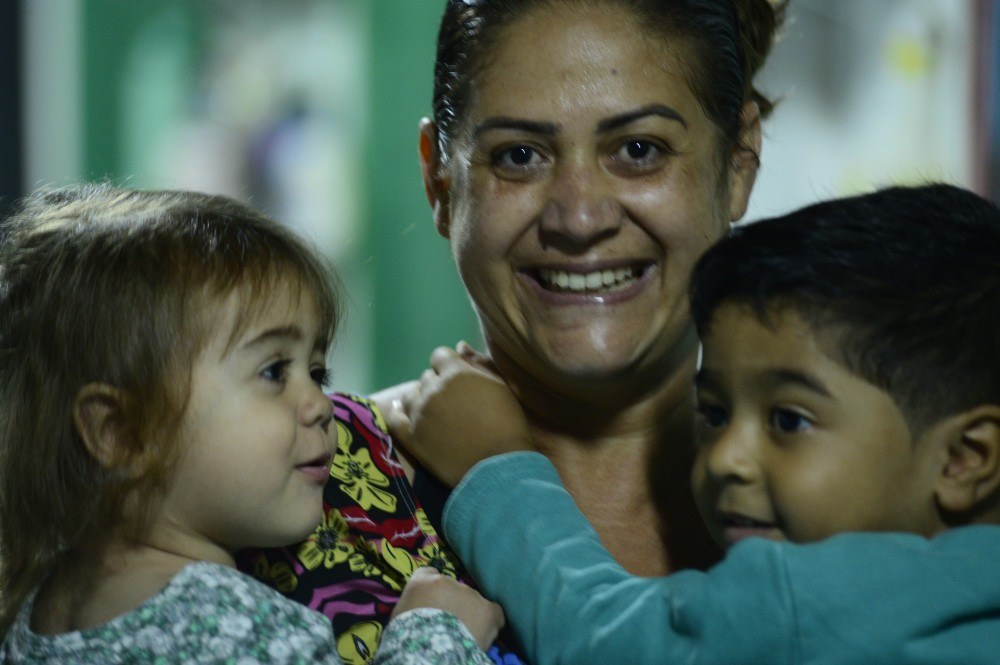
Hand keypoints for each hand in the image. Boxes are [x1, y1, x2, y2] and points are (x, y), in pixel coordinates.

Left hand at [386, 344, 534, 486]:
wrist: (500, 464)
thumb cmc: (507, 423)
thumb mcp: (500, 387)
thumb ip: (479, 363)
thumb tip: (459, 346)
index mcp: (455, 373)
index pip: (440, 355)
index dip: (449, 366)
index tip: (458, 381)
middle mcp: (433, 389)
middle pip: (426, 377)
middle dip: (437, 386)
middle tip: (453, 404)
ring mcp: (420, 414)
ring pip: (411, 396)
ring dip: (421, 400)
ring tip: (435, 414)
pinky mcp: (412, 437)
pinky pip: (395, 419)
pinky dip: (398, 414)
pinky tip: (404, 414)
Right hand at [392, 567, 504, 650]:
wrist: (427, 646)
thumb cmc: (407, 632)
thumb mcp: (401, 613)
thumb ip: (413, 600)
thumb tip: (426, 592)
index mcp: (423, 581)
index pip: (429, 576)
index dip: (433, 593)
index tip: (433, 607)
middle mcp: (449, 582)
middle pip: (454, 592)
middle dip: (453, 606)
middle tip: (448, 626)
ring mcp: (470, 594)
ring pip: (473, 602)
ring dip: (470, 615)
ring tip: (464, 635)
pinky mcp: (488, 610)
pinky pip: (494, 613)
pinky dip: (490, 622)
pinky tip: (484, 633)